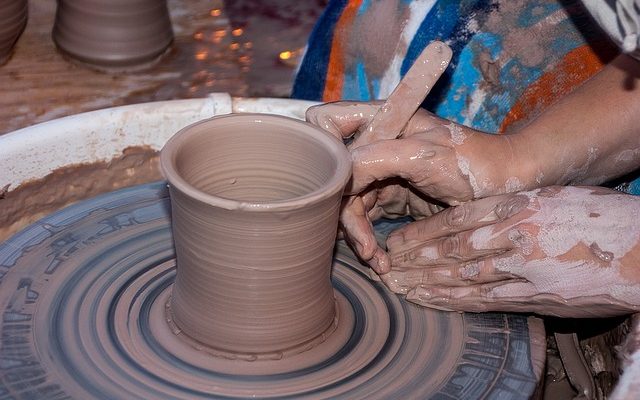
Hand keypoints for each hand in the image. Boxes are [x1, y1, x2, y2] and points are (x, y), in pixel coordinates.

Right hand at [307, 101, 529, 272]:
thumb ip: (376, 158)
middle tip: (363, 243)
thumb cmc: (473, 163)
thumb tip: (339, 177)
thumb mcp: (424, 156)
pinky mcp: (391, 196)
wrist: (507, 186)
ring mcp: (382, 171)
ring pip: (348, 202)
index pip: (328, 122)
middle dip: (343, 210)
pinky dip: (369, 240)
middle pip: (335, 174)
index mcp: (381, 120)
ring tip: (375, 259)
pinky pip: (366, 219)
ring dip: (357, 233)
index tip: (334, 185)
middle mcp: (376, 143)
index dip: (323, 150)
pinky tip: (380, 259)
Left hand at [382, 186, 639, 316]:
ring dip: (424, 282)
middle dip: (413, 259)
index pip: (455, 220)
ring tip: (396, 286)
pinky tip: (429, 301)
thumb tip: (483, 215)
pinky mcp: (535, 296)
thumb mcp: (552, 198)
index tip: (396, 241)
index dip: (420, 233)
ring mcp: (523, 267)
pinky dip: (453, 301)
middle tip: (384, 266)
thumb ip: (514, 207)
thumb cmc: (600, 218)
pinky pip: (484, 299)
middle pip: (450, 248)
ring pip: (461, 275)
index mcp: (517, 205)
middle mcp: (514, 234)